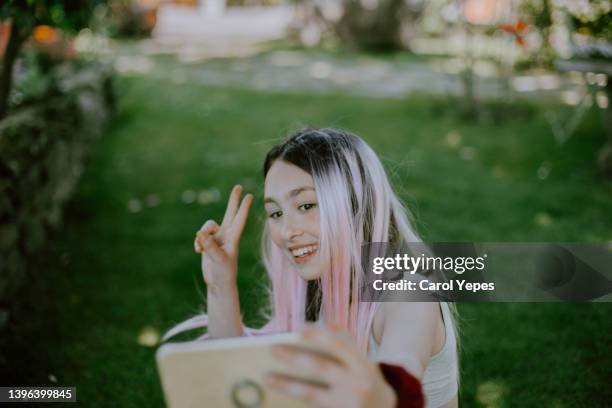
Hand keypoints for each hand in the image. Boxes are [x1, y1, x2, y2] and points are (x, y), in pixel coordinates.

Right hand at [194, 185, 252, 293]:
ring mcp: (217, 238)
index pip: (239, 219)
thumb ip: (209, 246)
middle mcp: (227, 235)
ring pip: (207, 226)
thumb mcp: (218, 259)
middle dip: (233, 200)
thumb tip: (199, 233)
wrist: (218, 283)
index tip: (249, 196)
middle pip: (230, 213)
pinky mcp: (208, 242)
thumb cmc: (223, 272)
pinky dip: (197, 242)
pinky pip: (199, 235)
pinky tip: (198, 251)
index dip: (243, 207)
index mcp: (233, 238)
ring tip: (200, 248)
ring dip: (201, 235)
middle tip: (238, 187)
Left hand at [266, 325, 396, 407]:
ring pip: (311, 393)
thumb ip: (347, 343)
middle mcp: (357, 384)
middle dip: (295, 357)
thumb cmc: (367, 381)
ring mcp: (347, 403)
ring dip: (287, 384)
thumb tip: (326, 324)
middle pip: (321, 367)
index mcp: (362, 365)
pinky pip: (312, 406)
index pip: (338, 345)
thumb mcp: (364, 361)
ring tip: (268, 376)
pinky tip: (278, 398)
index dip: (318, 335)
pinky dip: (295, 401)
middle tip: (273, 348)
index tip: (297, 328)